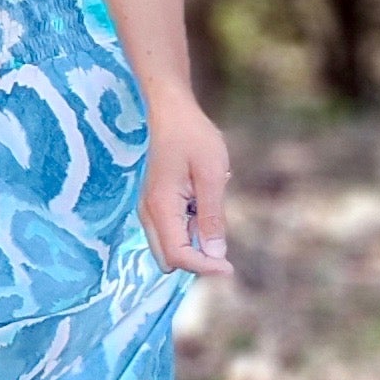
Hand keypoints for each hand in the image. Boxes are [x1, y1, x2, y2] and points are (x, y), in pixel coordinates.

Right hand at [140, 92, 231, 278]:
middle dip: (197, 262)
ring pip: (169, 248)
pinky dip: (189, 233)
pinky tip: (203, 207)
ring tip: (213, 215)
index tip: (230, 268)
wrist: (171, 111)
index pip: (178, 256)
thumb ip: (212, 217)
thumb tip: (215, 255)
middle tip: (224, 249)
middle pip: (170, 258)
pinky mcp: (156, 204)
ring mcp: (150, 209)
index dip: (204, 267)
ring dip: (193, 246)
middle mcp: (149, 213)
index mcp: (161, 207)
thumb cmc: (193, 137)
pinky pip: (171, 232)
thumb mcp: (212, 175)